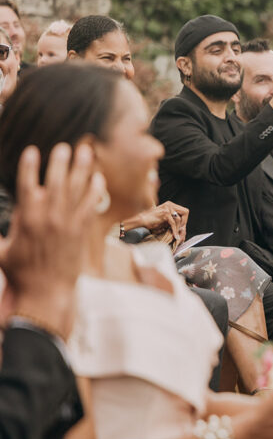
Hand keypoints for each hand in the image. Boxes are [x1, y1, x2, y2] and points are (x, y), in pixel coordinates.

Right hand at [0, 144, 104, 338]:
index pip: (27, 184)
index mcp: (26, 218)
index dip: (29, 166)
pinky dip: (95, 190)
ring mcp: (67, 222)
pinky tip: (98, 177)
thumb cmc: (20, 272)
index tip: (32, 150)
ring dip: (81, 168)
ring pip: (76, 189)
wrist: (46, 291)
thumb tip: (3, 215)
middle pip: (56, 181)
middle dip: (60, 161)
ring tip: (85, 151)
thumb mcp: (1, 249)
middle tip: (64, 147)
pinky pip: (91, 204)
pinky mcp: (82, 230)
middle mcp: (48, 216)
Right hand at [123, 201, 188, 244]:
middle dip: (184, 223)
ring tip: (176, 234)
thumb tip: (182, 227)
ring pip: (179, 219)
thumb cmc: (152, 221)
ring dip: (178, 228)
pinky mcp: (165, 213)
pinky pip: (173, 223)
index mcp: (170, 204)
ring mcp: (167, 208)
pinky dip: (174, 230)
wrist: (142, 220)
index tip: (181, 227)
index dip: (184, 219)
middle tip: (180, 231)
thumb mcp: (165, 219)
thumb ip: (173, 220)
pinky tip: (174, 235)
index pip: (184, 211)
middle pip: (185, 212)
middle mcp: (170, 204)